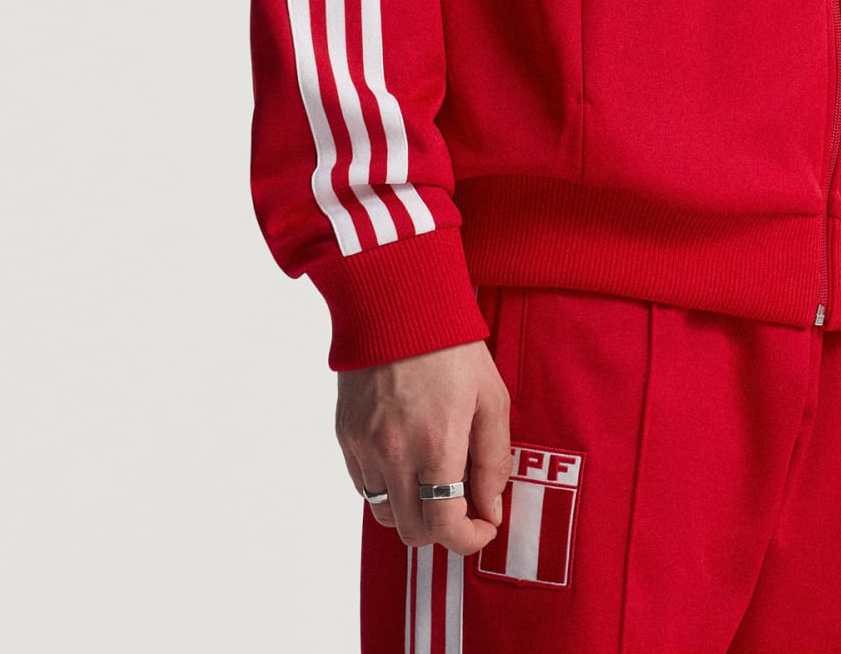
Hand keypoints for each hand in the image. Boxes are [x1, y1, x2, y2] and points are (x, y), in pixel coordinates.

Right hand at [337, 339, 512, 552]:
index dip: (469, 539)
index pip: (445, 527)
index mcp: (436, 447)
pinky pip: (364, 485)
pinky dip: (387, 487)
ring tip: (433, 479)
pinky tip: (407, 459)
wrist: (397, 301)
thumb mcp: (491, 397)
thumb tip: (491, 507)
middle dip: (442, 530)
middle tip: (462, 505)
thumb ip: (494, 459)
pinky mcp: (345, 435)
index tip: (484, 525)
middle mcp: (394, 455)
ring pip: (385, 514)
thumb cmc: (451, 345)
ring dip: (412, 511)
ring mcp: (364, 447)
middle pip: (412, 532)